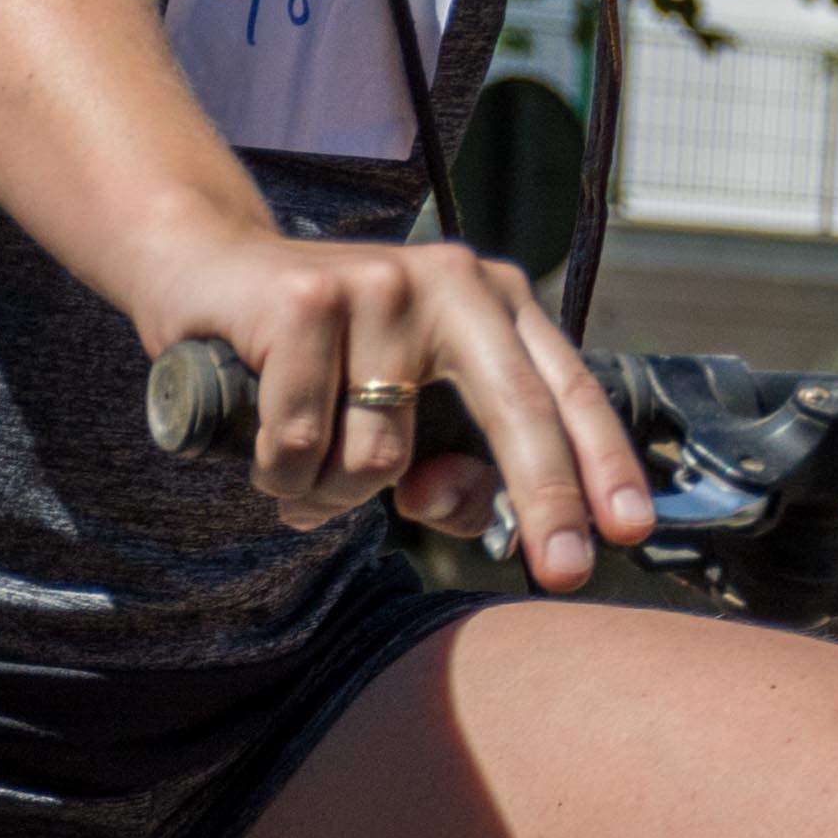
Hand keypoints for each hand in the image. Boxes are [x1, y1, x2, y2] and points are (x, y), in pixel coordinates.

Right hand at [132, 228, 650, 590]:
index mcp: (496, 302)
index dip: (605, 463)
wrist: (206, 266)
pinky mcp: (304, 300)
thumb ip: (446, 462)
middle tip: (566, 572)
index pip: (568, 389)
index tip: (632, 530)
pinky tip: (260, 449)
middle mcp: (453, 283)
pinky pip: (301, 441)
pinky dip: (279, 472)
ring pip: (382, 455)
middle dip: (548, 501)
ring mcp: (380, 286)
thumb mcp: (402, 406)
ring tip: (304, 466)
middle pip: (517, 410)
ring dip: (336, 495)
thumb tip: (453, 502)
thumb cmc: (321, 356)